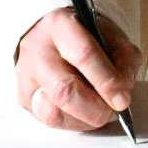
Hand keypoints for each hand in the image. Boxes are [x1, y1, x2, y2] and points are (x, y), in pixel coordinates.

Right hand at [14, 7, 143, 131]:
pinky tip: (84, 113)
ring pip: (52, 112)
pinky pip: (49, 121)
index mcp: (60, 24)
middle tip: (112, 112)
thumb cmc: (85, 37)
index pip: (83, 55)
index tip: (122, 100)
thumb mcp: (111, 36)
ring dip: (84, 119)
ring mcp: (26, 75)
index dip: (106, 81)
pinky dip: (73, 123)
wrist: (54, 37)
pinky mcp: (24, 97)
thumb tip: (122, 92)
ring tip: (99, 112)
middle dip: (94, 109)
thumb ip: (123, 59)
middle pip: (63, 89)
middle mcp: (37, 49)